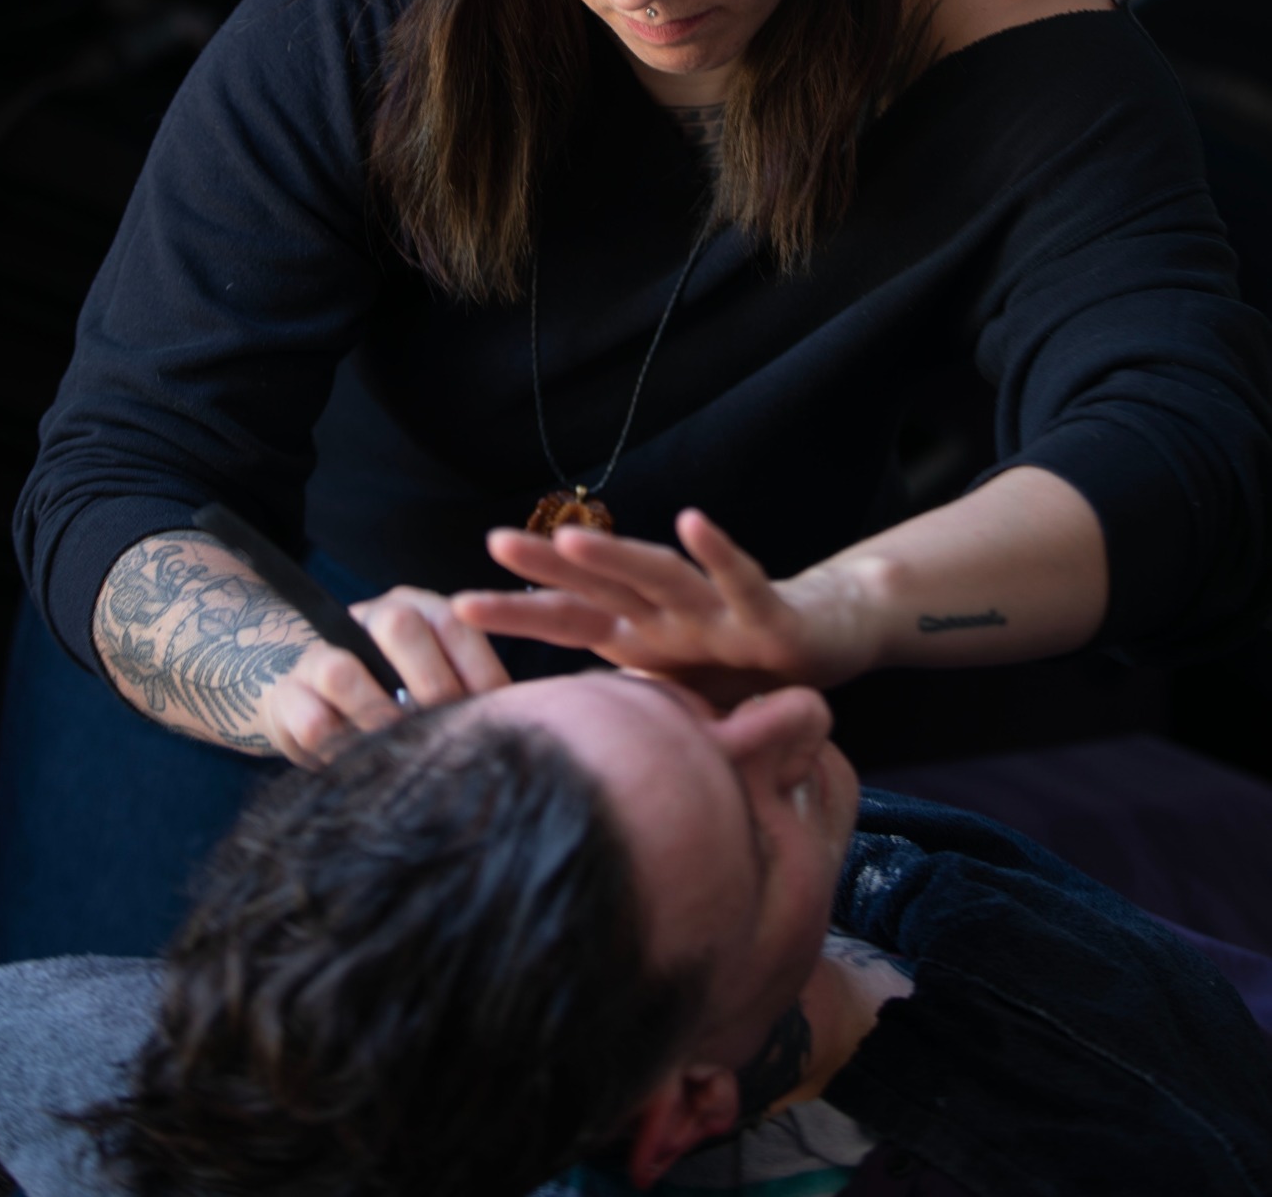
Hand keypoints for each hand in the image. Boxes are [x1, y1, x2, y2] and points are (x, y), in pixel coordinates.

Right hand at [260, 586, 511, 766]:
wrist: (318, 705)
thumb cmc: (401, 700)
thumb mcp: (439, 686)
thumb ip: (471, 696)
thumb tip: (520, 731)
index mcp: (421, 611)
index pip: (456, 624)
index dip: (480, 671)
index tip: (498, 717)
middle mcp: (372, 619)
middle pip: (399, 626)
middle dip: (430, 684)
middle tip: (446, 728)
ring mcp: (322, 653)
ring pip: (343, 671)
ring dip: (375, 717)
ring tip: (397, 749)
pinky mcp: (288, 694)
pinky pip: (308, 719)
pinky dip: (334, 747)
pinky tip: (355, 760)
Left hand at [452, 509, 874, 704]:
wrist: (828, 635)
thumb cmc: (744, 666)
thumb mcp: (677, 702)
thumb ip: (633, 715)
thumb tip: (573, 761)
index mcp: (640, 635)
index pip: (569, 621)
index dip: (518, 614)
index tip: (455, 608)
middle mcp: (667, 614)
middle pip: (600, 586)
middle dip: (548, 567)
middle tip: (494, 543)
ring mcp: (714, 610)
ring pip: (659, 575)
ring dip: (619, 556)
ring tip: (574, 538)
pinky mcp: (766, 613)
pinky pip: (738, 579)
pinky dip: (716, 553)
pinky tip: (692, 523)